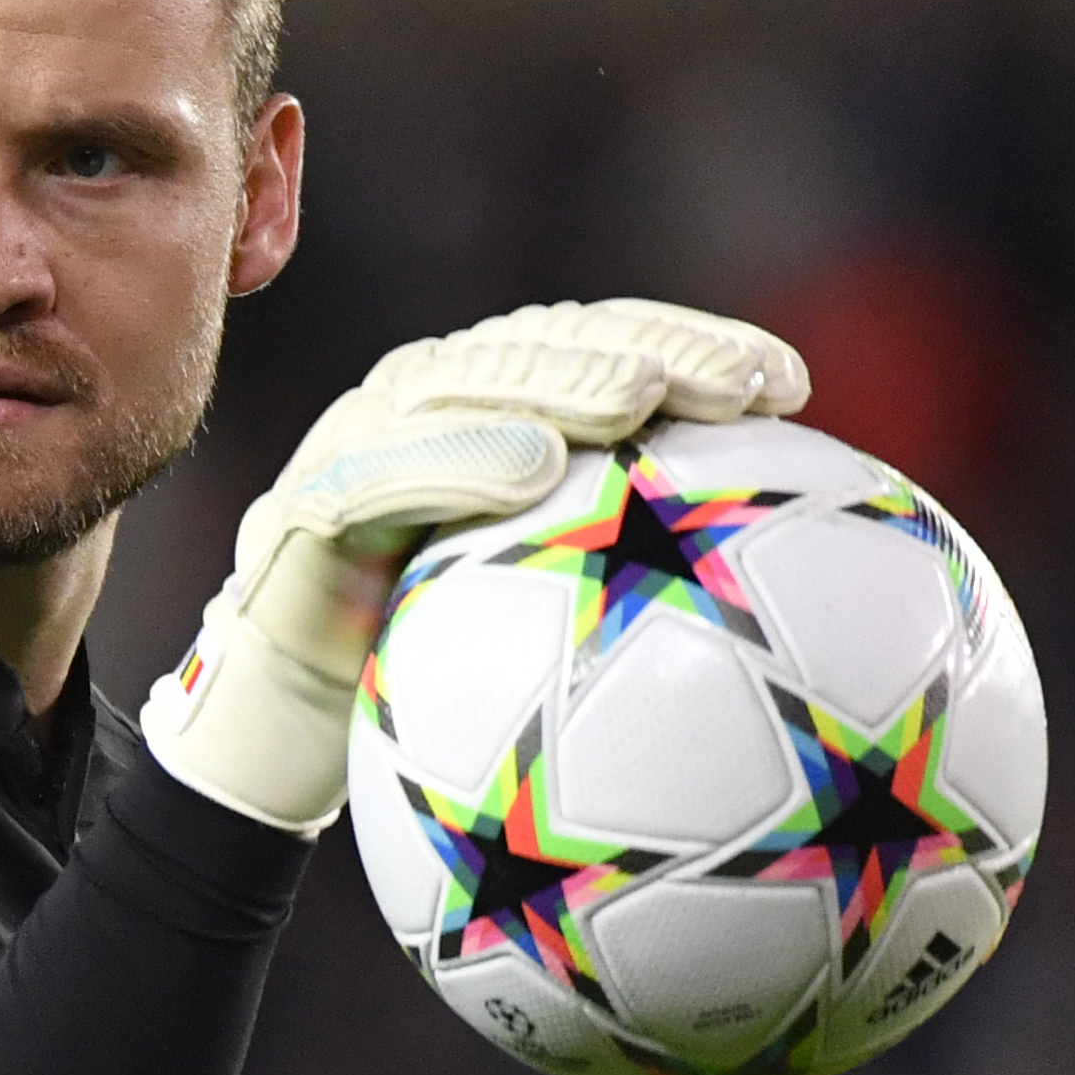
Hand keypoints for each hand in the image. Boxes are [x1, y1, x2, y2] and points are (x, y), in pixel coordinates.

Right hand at [140, 299, 810, 831]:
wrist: (281, 730)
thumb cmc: (427, 678)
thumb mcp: (542, 621)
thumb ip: (627, 576)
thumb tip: (784, 610)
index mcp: (494, 409)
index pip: (605, 346)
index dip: (696, 343)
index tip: (792, 386)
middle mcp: (428, 401)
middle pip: (548, 345)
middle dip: (647, 349)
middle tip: (733, 385)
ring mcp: (361, 439)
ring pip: (469, 382)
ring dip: (559, 381)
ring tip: (638, 400)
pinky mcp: (307, 501)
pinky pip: (385, 467)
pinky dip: (459, 458)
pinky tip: (535, 470)